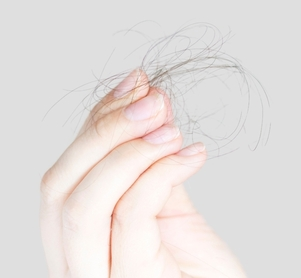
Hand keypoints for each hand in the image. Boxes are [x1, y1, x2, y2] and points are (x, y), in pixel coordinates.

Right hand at [40, 69, 246, 277]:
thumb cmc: (199, 268)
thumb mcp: (168, 208)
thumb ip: (150, 162)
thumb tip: (147, 98)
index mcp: (78, 241)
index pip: (63, 175)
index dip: (96, 123)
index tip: (135, 84)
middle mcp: (74, 263)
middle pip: (59, 186)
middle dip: (105, 131)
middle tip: (153, 100)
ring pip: (83, 204)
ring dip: (129, 151)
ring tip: (171, 128)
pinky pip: (132, 217)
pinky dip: (160, 174)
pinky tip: (192, 155)